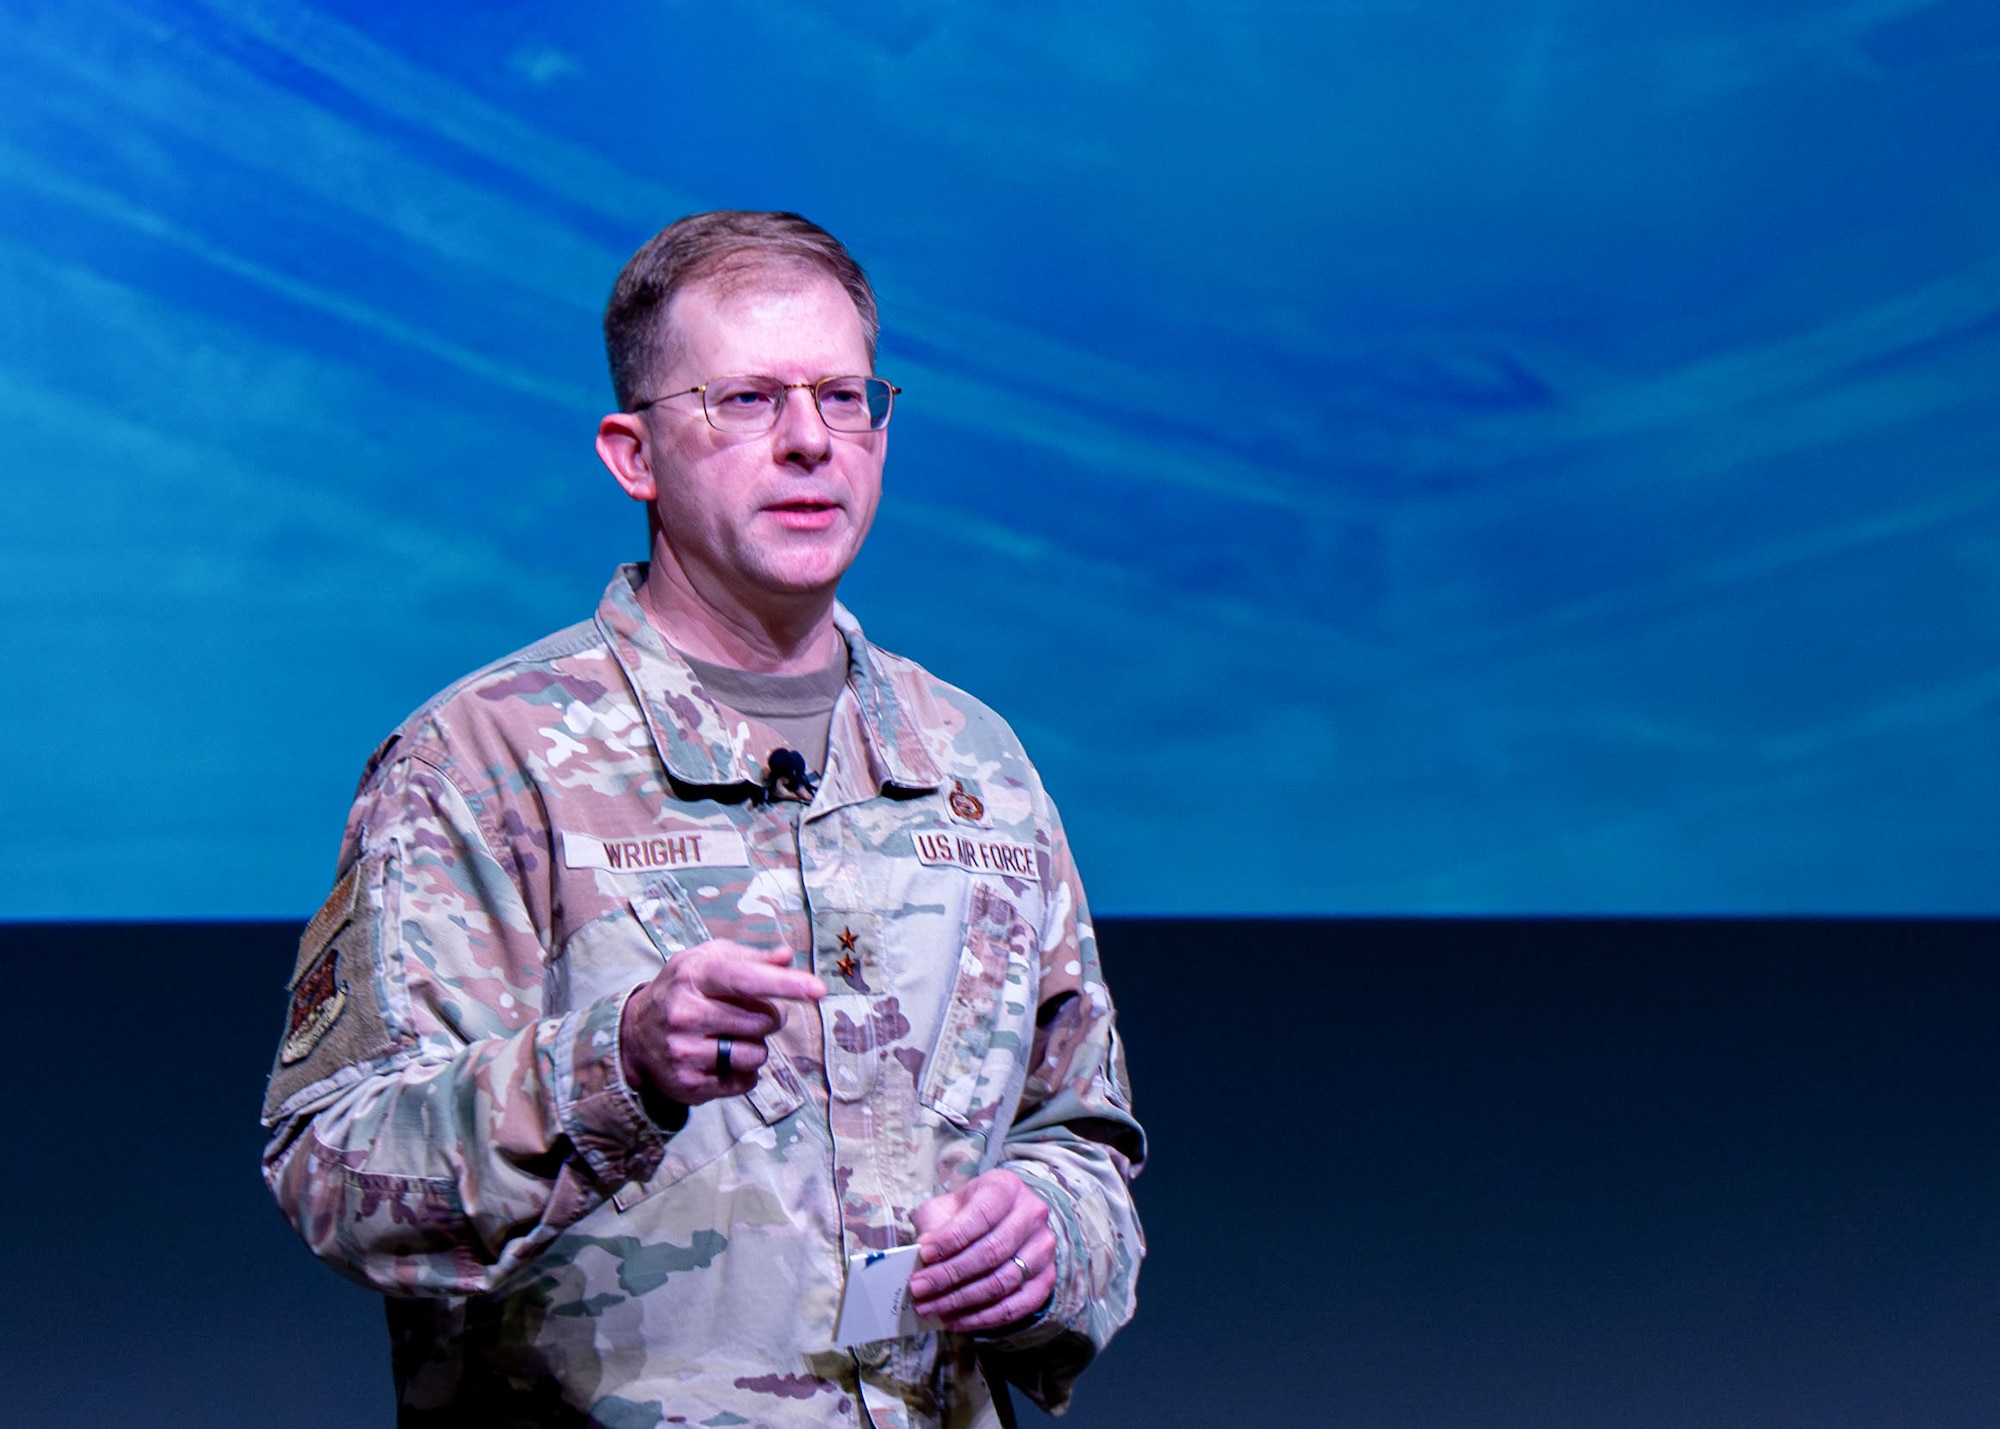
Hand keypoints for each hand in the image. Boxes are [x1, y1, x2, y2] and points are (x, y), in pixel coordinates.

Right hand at [619, 941, 825, 1105]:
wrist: (634, 1034)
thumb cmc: (683, 990)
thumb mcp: (707, 962)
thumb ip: (750, 959)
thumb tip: (787, 957)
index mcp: (694, 976)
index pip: (746, 980)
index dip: (785, 984)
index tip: (818, 989)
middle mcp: (686, 1013)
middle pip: (762, 1021)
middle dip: (769, 1018)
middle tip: (747, 1014)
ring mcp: (685, 1051)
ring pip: (757, 1054)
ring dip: (756, 1047)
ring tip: (732, 1037)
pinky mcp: (688, 1084)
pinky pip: (744, 1082)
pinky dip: (744, 1072)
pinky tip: (722, 1059)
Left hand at [908, 1170, 1055, 1331]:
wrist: (1002, 1222)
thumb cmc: (967, 1214)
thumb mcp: (947, 1207)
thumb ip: (933, 1226)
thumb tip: (919, 1256)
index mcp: (1006, 1187)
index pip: (981, 1215)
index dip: (951, 1238)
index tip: (923, 1255)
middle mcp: (1032, 1214)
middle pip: (992, 1252)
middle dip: (950, 1275)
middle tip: (919, 1289)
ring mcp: (1044, 1248)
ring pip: (1002, 1282)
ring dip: (961, 1300)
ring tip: (931, 1308)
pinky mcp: (1047, 1278)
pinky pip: (1015, 1306)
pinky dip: (982, 1318)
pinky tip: (955, 1320)